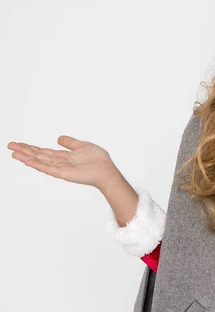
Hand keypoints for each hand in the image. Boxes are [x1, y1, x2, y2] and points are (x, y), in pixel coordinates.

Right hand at [7, 136, 122, 189]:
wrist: (106, 170)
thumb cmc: (98, 160)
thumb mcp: (82, 145)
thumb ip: (70, 143)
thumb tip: (58, 138)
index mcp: (64, 156)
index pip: (44, 152)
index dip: (31, 148)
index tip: (19, 144)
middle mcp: (60, 162)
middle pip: (38, 155)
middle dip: (24, 150)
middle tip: (10, 146)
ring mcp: (60, 168)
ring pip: (40, 161)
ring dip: (26, 157)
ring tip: (13, 153)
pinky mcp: (63, 173)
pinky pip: (48, 168)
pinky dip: (37, 165)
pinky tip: (27, 161)